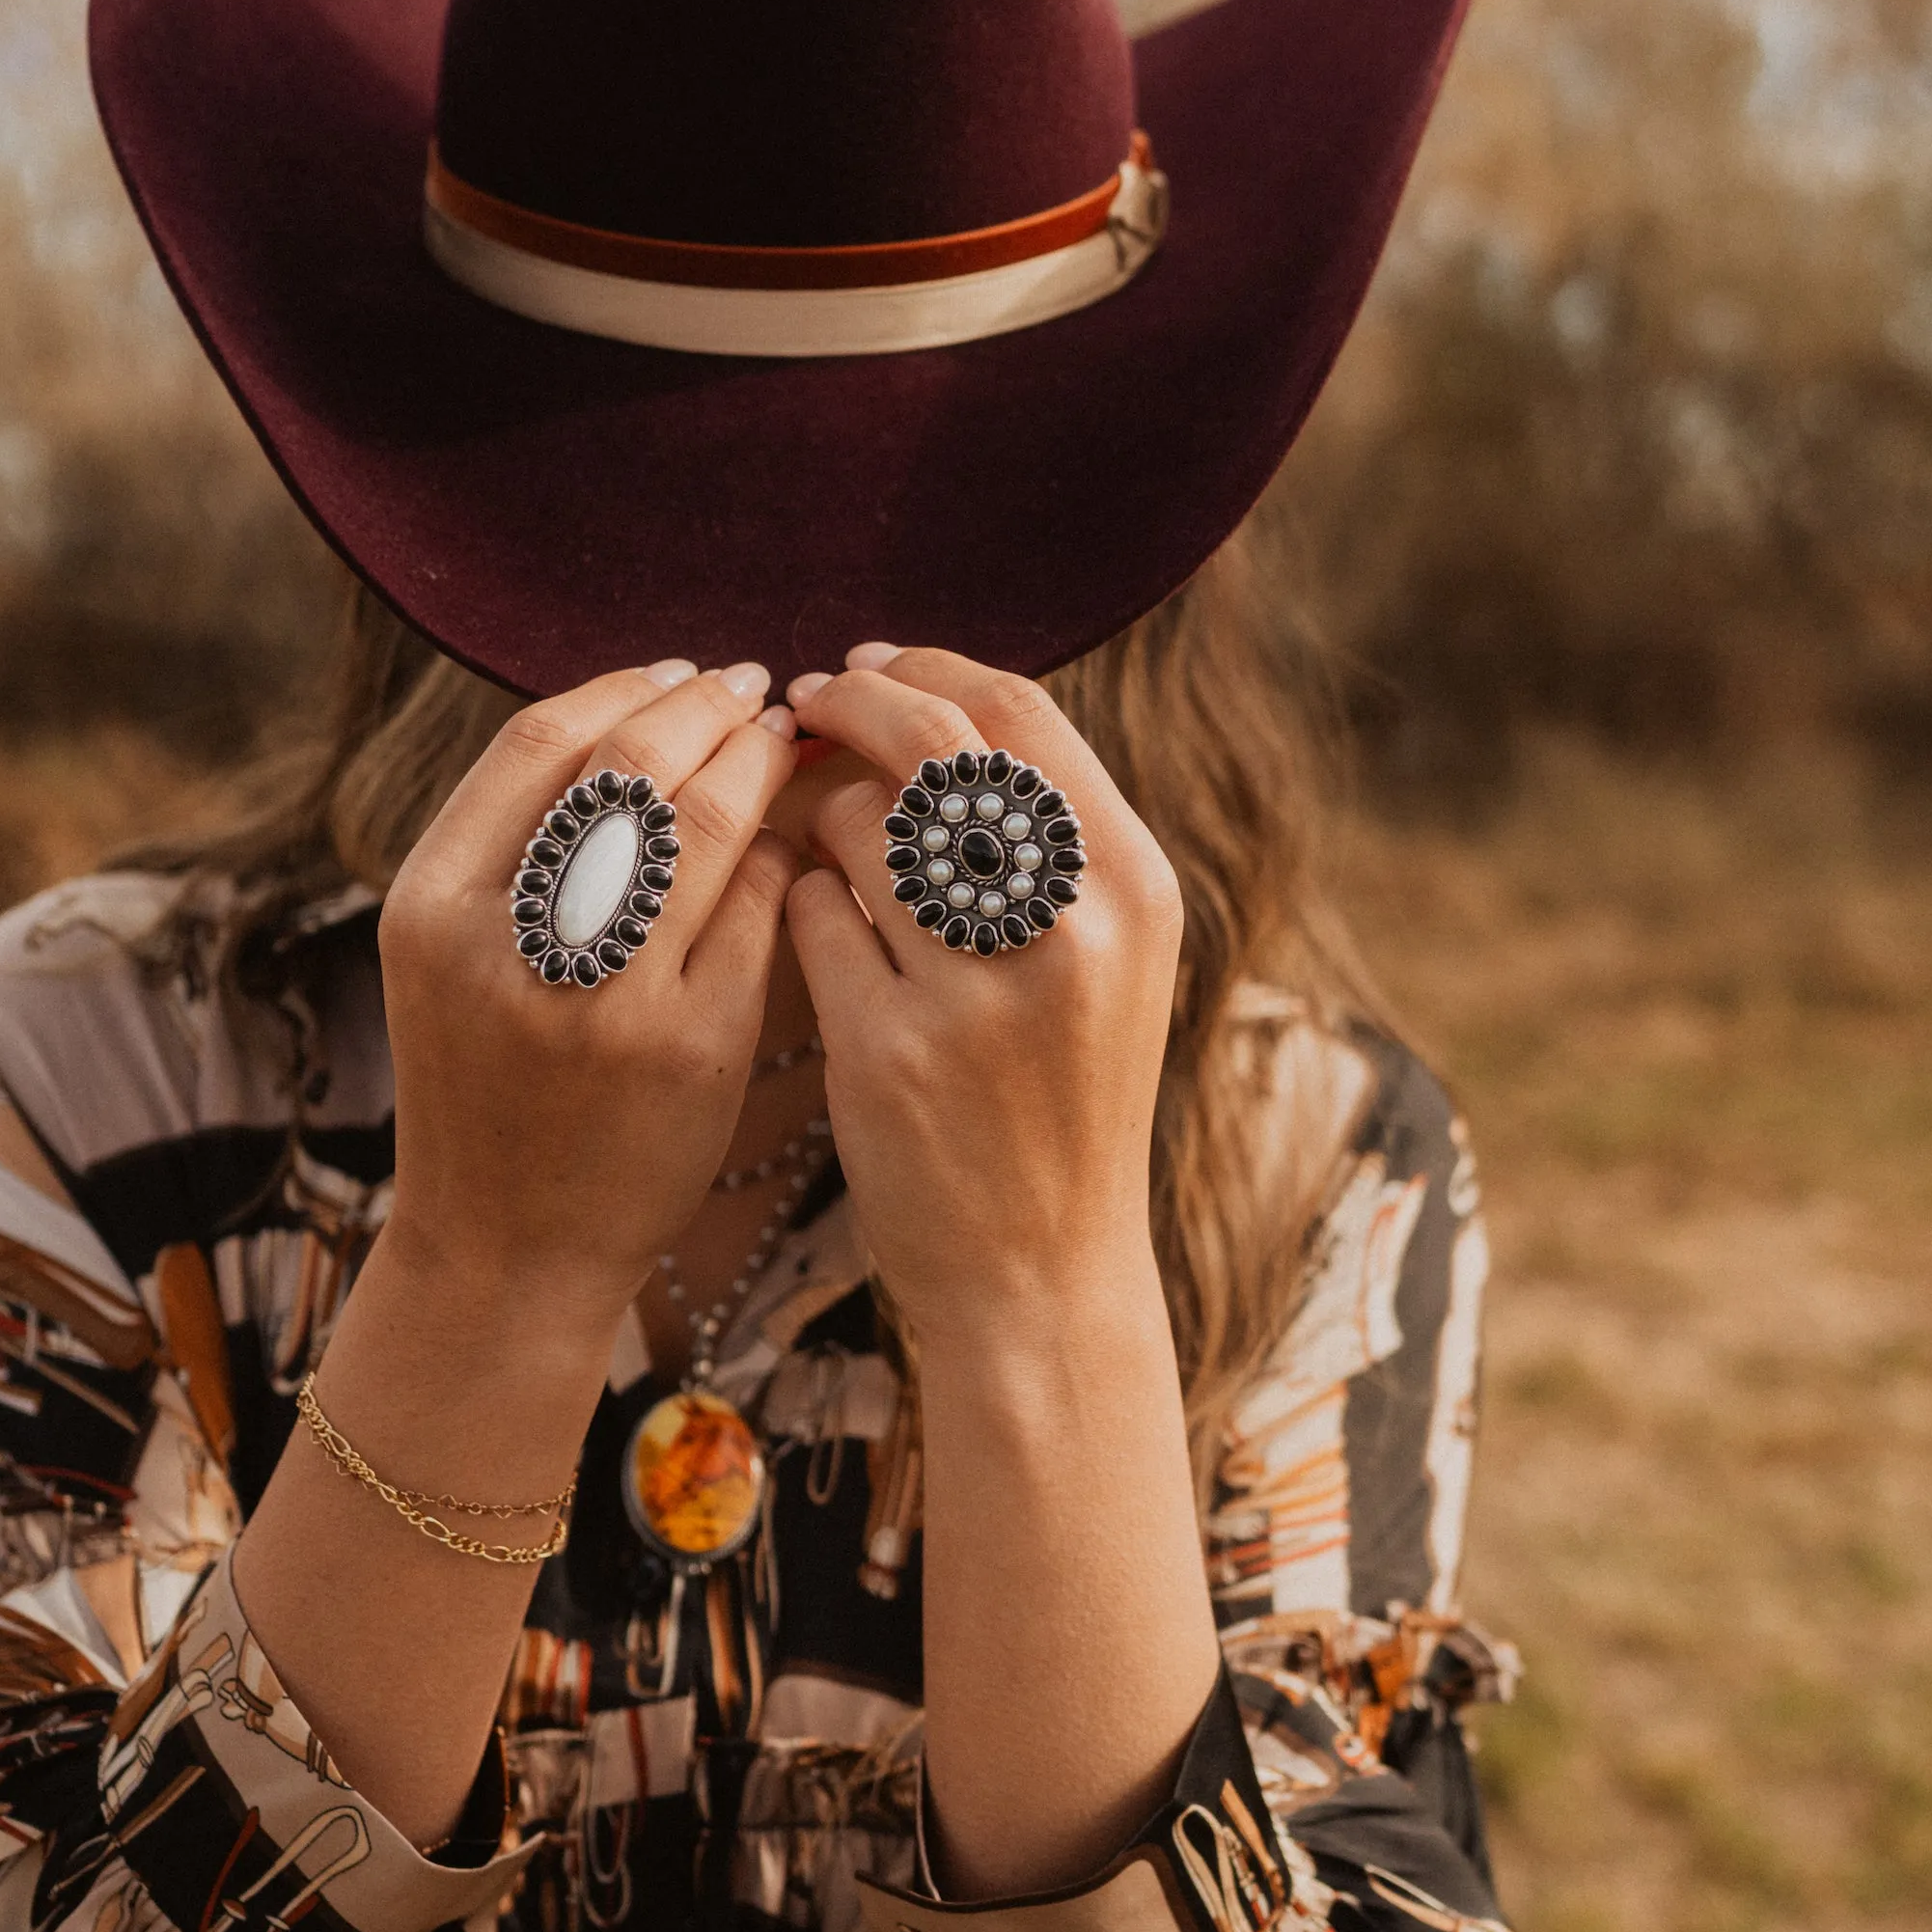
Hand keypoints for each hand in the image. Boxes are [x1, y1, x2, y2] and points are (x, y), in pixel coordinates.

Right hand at [377, 657, 799, 1338]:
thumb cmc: (487, 1080)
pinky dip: (778, 859)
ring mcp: (605, 999)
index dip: (624, 687)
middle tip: (752, 693)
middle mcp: (509, 947)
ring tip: (779, 747)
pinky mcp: (692, 1047)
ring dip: (757, 765)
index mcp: (432, 907)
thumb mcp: (453, 955)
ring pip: (704, 825)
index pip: (540, 741)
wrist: (506, 1247)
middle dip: (707, 710)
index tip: (679, 675)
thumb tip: (643, 710)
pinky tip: (786, 851)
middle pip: (630, 766)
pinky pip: (756, 909)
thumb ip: (518, 841)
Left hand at [784, 650, 1182, 1350]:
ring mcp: (978, 991)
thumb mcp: (1104, 958)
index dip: (927, 668)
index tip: (865, 664)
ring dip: (821, 826)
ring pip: (855, 825)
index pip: (1020, 712)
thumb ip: (1043, 833)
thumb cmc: (1057, 1095)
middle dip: (851, 704)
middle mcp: (1069, 929)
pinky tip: (822, 948)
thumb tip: (927, 699)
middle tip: (803, 703)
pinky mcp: (889, 1049)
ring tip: (836, 873)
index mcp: (1134, 887)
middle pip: (932, 744)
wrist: (1041, 1267)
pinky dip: (798, 912)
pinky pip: (807, 915)